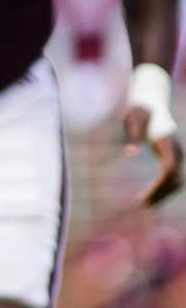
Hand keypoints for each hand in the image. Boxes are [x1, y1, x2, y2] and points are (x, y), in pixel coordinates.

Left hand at [123, 63, 181, 206]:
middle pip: (175, 178)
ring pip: (177, 179)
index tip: (144, 197)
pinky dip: (164, 187)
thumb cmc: (140, 110)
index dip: (159, 185)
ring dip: (164, 193)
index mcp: (168, 143)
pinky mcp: (172, 155)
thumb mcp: (133, 120)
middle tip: (142, 206)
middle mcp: (176, 150)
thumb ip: (132, 135)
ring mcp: (177, 153)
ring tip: (145, 204)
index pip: (168, 170)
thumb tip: (130, 153)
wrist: (151, 101)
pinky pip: (173, 176)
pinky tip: (150, 194)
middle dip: (161, 194)